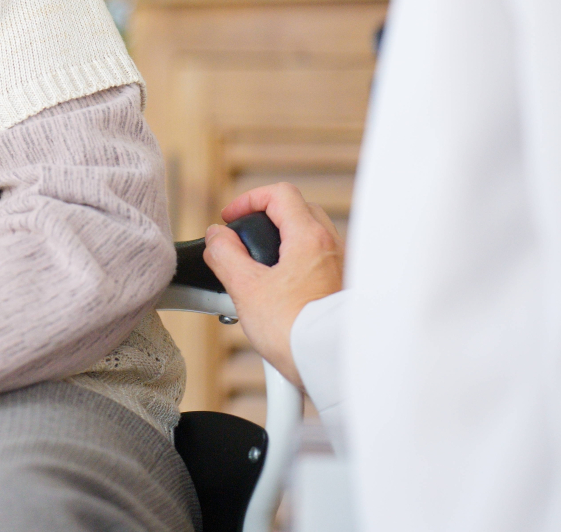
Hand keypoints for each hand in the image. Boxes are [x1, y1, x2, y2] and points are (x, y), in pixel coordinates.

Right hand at [204, 182, 344, 392]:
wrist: (333, 366)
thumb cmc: (295, 331)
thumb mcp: (245, 288)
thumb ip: (225, 255)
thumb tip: (216, 237)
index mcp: (309, 238)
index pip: (280, 194)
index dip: (249, 200)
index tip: (232, 219)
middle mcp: (333, 247)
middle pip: (299, 212)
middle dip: (267, 220)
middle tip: (245, 240)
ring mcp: (343, 269)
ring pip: (311, 239)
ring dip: (283, 245)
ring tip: (259, 273)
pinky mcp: (344, 292)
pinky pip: (319, 265)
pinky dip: (298, 267)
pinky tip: (281, 294)